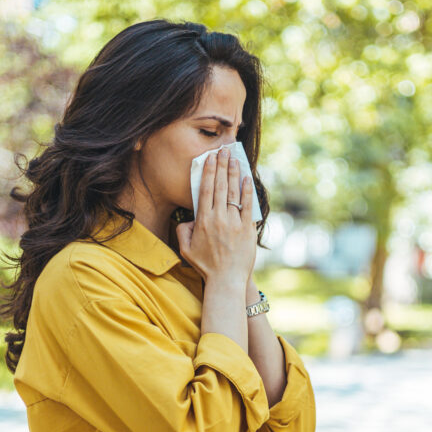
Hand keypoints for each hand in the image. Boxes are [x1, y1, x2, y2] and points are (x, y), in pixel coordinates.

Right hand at [176, 146, 256, 286]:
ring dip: (234, 173)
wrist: (226, 280)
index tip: (210, 158)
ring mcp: (234, 223)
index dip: (208, 171)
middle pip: (220, 186)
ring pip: (234, 192)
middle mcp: (218, 218)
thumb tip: (187, 218)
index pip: (206, 190)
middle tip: (223, 150)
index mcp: (203, 221)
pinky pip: (248, 206)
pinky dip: (247, 191)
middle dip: (221, 166)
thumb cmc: (205, 266)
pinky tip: (246, 178)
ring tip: (234, 158)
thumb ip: (183, 230)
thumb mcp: (186, 249)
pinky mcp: (247, 229)